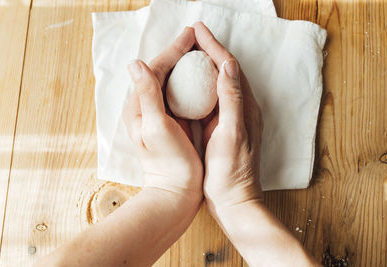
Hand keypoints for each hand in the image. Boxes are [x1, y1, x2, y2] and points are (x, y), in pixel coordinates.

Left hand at [123, 27, 202, 197]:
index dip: (173, 50)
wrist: (175, 190)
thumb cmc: (168, 162)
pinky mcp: (172, 122)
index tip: (190, 35)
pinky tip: (202, 76)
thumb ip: (147, 95)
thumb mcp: (156, 127)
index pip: (155, 69)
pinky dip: (190, 82)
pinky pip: (179, 94)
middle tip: (196, 36)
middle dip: (178, 52)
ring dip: (184, 64)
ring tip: (200, 49)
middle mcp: (146, 107)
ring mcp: (159, 115)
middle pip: (161, 71)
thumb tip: (136, 63)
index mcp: (139, 106)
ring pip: (171, 81)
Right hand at [193, 22, 263, 210]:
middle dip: (209, 50)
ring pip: (216, 83)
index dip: (214, 46)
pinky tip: (187, 85)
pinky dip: (199, 86)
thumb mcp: (232, 134)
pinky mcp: (220, 128)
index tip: (198, 30)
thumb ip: (232, 100)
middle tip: (192, 35)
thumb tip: (227, 65)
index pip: (229, 67)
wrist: (233, 199)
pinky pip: (210, 99)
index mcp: (244, 107)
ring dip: (204, 65)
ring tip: (188, 52)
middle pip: (224, 71)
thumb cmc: (232, 171)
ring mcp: (230, 118)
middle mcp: (240, 109)